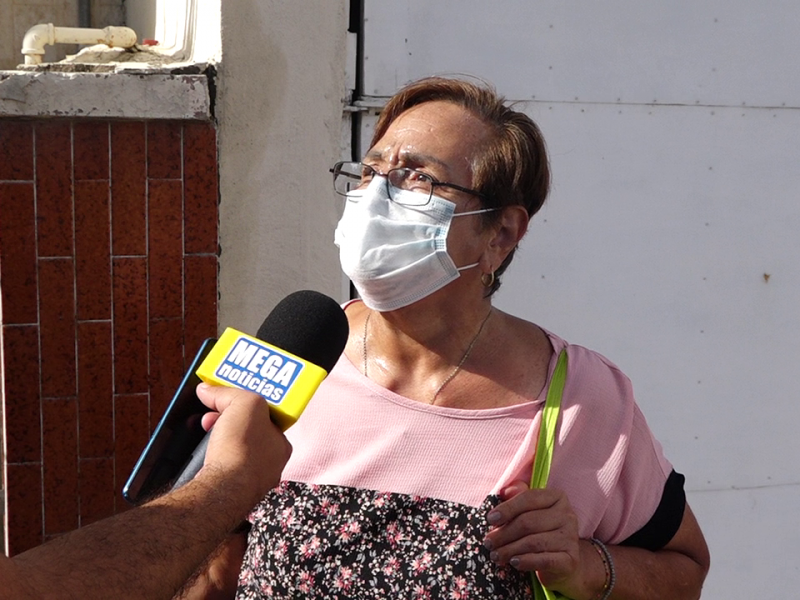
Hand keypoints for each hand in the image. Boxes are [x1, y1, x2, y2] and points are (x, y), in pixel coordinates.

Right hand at [196, 383, 291, 506]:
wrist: (222, 489)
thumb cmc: (243, 449)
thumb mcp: (245, 402)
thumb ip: (229, 393)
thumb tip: (209, 390)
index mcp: (281, 445)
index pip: (266, 418)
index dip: (247, 406)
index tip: (232, 400)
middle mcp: (269, 465)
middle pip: (246, 433)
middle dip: (227, 420)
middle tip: (213, 414)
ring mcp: (250, 481)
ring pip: (232, 451)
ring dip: (216, 438)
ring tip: (205, 430)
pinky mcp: (230, 492)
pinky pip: (219, 468)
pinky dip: (209, 459)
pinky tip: (203, 455)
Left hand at [483, 482, 583, 594]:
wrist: (562, 563)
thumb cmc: (540, 532)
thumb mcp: (528, 513)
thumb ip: (517, 498)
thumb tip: (505, 491)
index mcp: (557, 497)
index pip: (529, 498)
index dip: (507, 508)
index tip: (489, 520)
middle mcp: (567, 515)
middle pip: (528, 522)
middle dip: (504, 533)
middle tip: (488, 542)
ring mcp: (571, 538)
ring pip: (533, 542)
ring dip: (510, 549)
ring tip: (495, 555)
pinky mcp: (571, 559)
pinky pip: (545, 560)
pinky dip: (526, 561)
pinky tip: (513, 562)